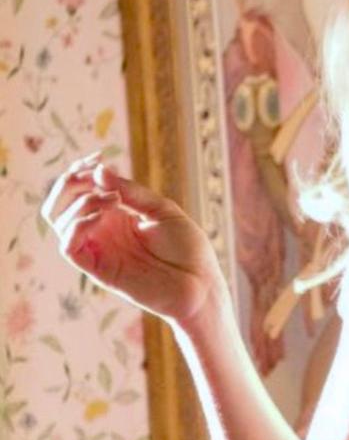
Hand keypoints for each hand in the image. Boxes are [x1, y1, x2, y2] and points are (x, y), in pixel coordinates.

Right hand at [41, 153, 225, 326]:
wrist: (199, 284)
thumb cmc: (187, 248)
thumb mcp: (161, 210)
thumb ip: (131, 192)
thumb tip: (99, 170)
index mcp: (117, 214)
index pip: (81, 190)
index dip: (80, 170)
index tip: (97, 156)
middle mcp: (102, 230)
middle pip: (60, 203)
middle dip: (69, 182)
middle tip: (92, 173)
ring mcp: (98, 249)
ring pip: (59, 221)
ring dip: (82, 201)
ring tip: (115, 199)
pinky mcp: (97, 269)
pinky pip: (68, 246)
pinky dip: (77, 225)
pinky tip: (102, 216)